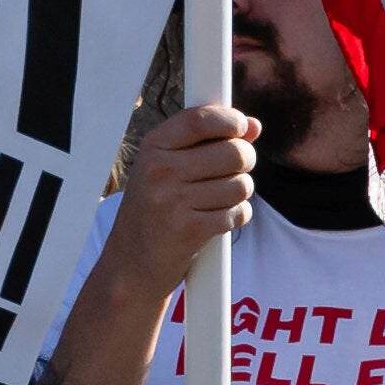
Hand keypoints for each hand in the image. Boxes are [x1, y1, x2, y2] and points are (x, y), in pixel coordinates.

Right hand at [97, 96, 260, 308]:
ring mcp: (173, 201)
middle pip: (232, 152)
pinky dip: (237, 216)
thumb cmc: (154, 211)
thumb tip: (253, 125)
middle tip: (236, 169)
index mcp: (153, 148)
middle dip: (245, 160)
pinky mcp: (189, 230)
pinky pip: (237, 213)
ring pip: (240, 185)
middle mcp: (160, 171)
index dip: (230, 120)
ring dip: (240, 193)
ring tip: (221, 199)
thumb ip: (208, 142)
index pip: (199, 119)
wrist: (131, 264)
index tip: (242, 126)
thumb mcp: (167, 168)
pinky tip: (219, 219)